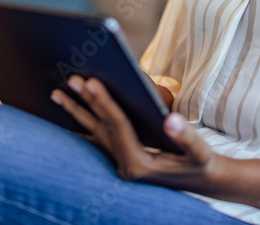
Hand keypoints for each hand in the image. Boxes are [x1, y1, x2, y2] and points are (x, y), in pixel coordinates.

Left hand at [51, 75, 223, 189]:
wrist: (202, 180)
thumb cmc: (201, 163)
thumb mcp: (199, 151)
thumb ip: (186, 137)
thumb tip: (172, 119)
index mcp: (139, 165)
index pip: (118, 127)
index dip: (105, 103)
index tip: (92, 82)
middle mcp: (124, 166)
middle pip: (101, 127)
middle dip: (87, 101)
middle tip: (73, 79)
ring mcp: (119, 163)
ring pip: (94, 132)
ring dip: (77, 111)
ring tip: (57, 94)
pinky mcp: (121, 158)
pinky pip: (96, 138)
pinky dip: (82, 124)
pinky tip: (67, 115)